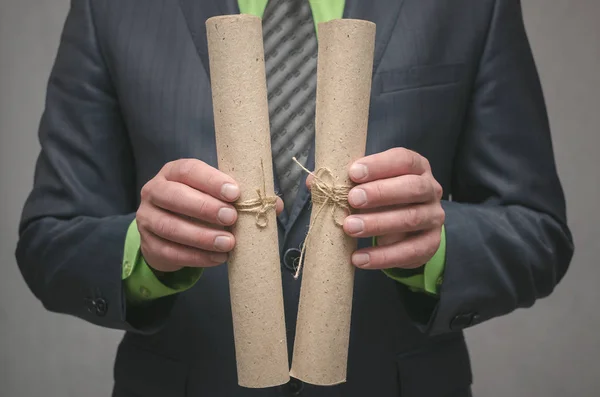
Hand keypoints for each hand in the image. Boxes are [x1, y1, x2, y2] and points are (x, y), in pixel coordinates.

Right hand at [137, 159, 282, 271]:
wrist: (169, 235)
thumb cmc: (199, 207)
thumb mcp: (216, 196)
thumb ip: (242, 198)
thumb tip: (275, 205)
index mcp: (173, 172)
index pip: (189, 170)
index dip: (211, 180)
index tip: (234, 192)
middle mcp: (154, 191)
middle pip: (175, 196)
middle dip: (205, 208)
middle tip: (231, 218)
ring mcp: (147, 218)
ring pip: (170, 226)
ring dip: (202, 236)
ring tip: (228, 243)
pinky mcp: (148, 244)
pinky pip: (170, 252)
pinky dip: (196, 257)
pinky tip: (217, 258)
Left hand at [344, 148, 444, 269]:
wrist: (406, 231)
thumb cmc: (382, 200)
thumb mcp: (367, 186)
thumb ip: (343, 182)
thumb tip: (312, 183)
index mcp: (416, 167)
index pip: (403, 160)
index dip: (379, 165)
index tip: (353, 172)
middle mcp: (430, 189)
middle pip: (412, 187)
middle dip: (380, 193)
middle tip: (352, 199)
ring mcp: (433, 217)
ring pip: (411, 219)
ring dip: (378, 224)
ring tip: (350, 227)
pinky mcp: (430, 243)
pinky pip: (410, 251)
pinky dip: (383, 256)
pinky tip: (359, 258)